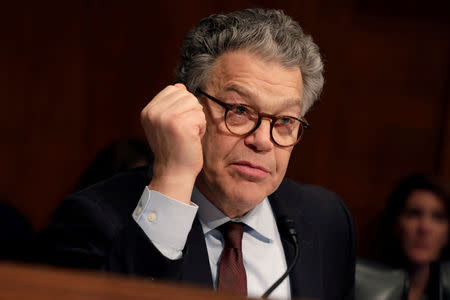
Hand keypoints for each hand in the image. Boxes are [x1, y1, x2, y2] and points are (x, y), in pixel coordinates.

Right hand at [141, 84, 205, 203]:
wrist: (174, 172)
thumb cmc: (174, 148)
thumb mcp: (166, 124)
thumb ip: (171, 105)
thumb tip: (180, 85)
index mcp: (148, 111)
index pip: (173, 90)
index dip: (182, 106)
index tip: (176, 125)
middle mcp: (154, 112)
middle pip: (186, 95)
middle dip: (191, 112)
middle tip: (184, 131)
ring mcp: (166, 117)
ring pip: (194, 104)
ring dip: (197, 120)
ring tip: (187, 135)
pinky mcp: (180, 124)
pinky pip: (201, 116)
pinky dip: (201, 128)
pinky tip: (192, 139)